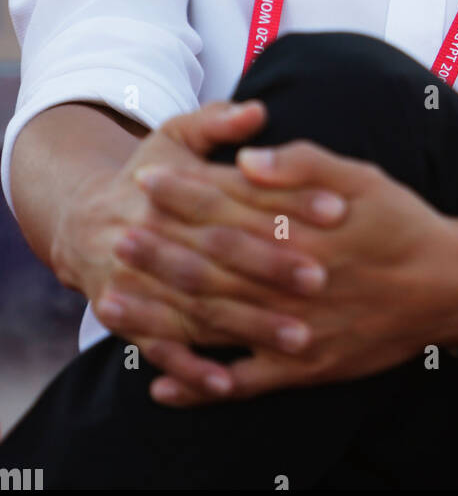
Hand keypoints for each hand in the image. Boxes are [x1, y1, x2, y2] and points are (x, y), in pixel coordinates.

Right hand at [52, 99, 338, 396]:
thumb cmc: (150, 174)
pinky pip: (161, 347)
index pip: (241, 193)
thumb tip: (258, 110)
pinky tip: (230, 385)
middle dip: (271, 266)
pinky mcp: (127, 318)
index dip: (289, 199)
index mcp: (175, 187)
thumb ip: (218, 122)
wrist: (82, 222)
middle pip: (220, 252)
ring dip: (248, 325)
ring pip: (199, 305)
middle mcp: (155, 233)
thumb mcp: (176, 135)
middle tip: (323, 277)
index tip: (338, 207)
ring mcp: (139, 280)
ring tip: (300, 338)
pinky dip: (192, 369)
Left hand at [115, 140, 457, 405]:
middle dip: (163, 250)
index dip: (187, 194)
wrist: (450, 286)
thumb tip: (247, 159)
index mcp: (305, 229)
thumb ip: (304, 163)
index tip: (146, 180)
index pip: (233, 208)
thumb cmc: (403, 222)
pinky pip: (246, 382)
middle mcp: (296, 280)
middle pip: (217, 264)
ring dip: (164, 314)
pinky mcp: (307, 366)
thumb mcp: (362, 176)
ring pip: (219, 322)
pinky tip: (162, 384)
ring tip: (116, 304)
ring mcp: (298, 329)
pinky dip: (203, 385)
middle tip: (119, 236)